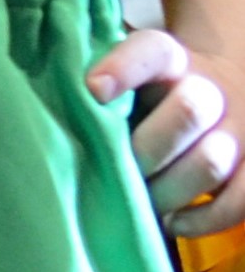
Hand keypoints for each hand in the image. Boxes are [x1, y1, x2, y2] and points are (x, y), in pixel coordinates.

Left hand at [95, 26, 244, 238]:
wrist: (216, 96)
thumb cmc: (144, 97)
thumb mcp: (123, 79)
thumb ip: (96, 90)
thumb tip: (46, 109)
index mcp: (170, 61)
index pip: (153, 50)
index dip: (126, 67)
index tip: (93, 89)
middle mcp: (211, 90)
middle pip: (191, 109)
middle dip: (145, 149)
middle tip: (118, 169)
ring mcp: (239, 131)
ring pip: (213, 161)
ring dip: (168, 190)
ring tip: (140, 201)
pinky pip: (239, 202)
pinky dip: (203, 220)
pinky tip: (171, 221)